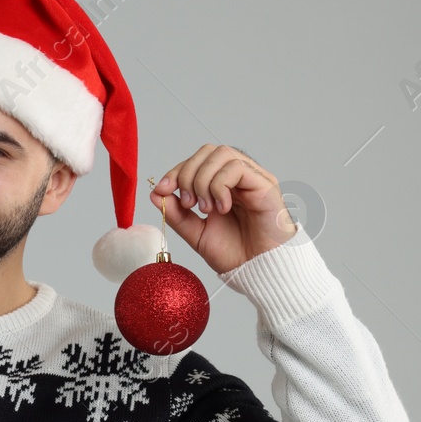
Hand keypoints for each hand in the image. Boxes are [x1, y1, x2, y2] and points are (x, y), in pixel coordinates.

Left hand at [149, 144, 298, 273]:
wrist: (258, 270)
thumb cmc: (234, 252)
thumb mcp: (195, 233)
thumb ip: (176, 213)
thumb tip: (155, 193)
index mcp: (221, 184)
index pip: (196, 161)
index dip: (176, 171)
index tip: (163, 190)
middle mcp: (238, 177)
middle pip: (207, 151)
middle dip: (187, 173)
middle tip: (187, 203)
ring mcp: (253, 178)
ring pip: (222, 154)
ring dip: (203, 180)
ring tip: (205, 209)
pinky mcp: (265, 184)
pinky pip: (237, 168)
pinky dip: (220, 186)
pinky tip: (222, 208)